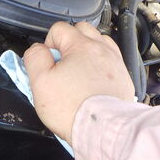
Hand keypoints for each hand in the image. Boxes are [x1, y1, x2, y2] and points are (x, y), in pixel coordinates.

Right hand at [24, 21, 134, 143]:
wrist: (101, 130)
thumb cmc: (72, 109)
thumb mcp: (40, 82)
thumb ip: (35, 58)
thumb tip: (38, 49)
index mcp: (81, 46)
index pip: (59, 29)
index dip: (49, 44)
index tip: (49, 63)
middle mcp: (102, 50)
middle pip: (83, 30)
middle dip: (69, 42)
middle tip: (62, 64)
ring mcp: (115, 64)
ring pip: (100, 44)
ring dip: (87, 51)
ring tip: (78, 72)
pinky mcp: (124, 79)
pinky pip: (111, 63)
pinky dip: (101, 66)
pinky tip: (93, 82)